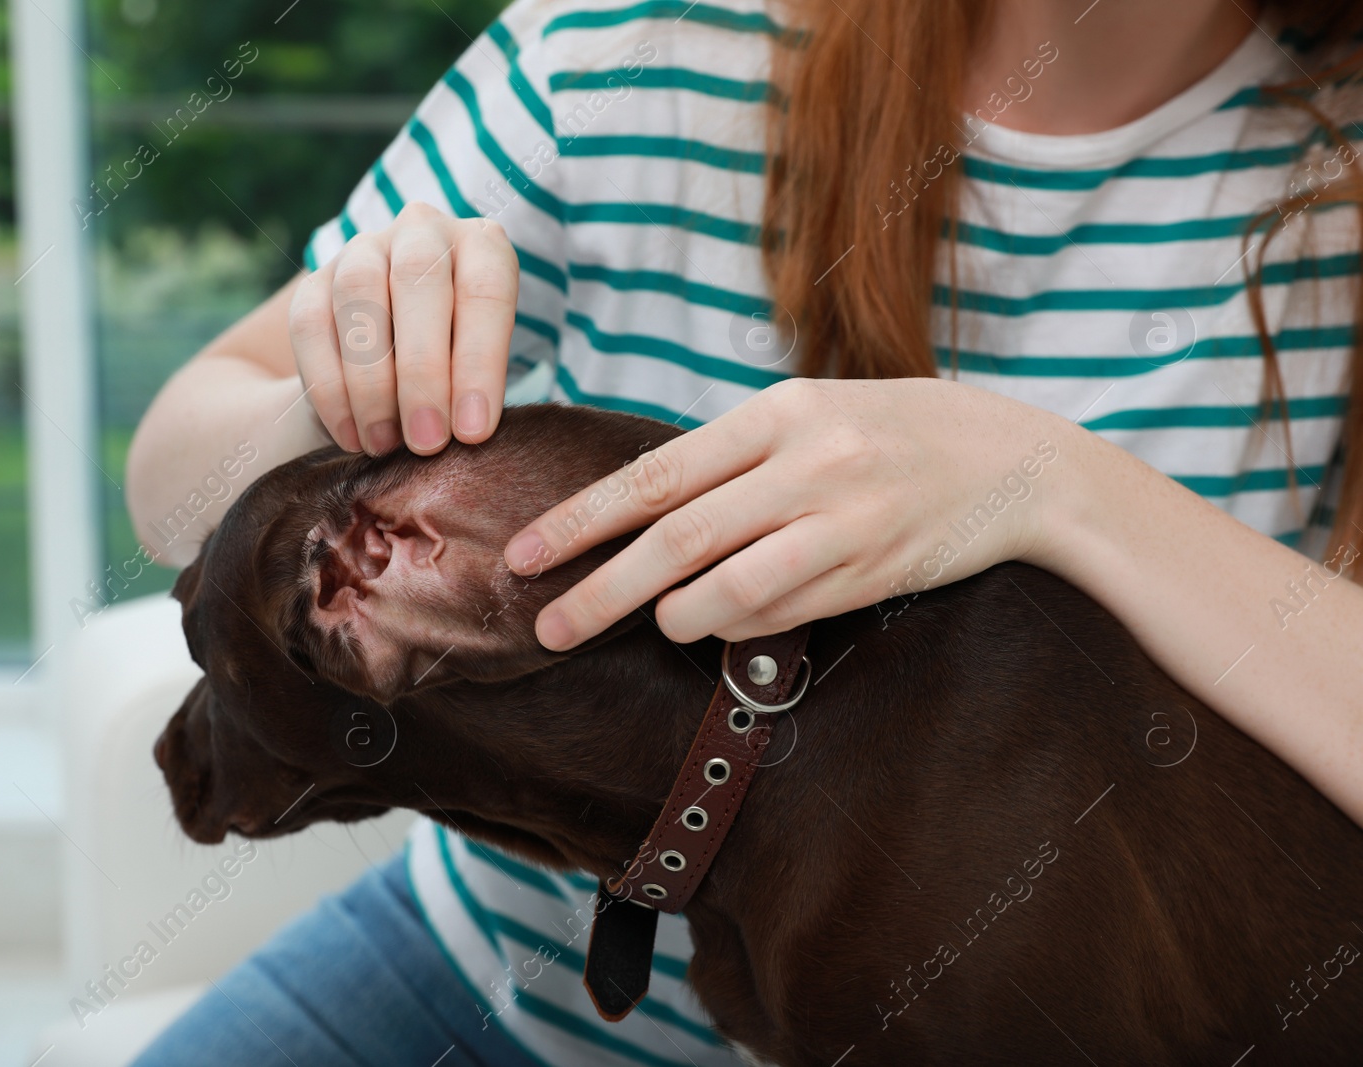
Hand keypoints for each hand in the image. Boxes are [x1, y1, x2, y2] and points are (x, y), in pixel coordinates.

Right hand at [288, 202, 517, 455]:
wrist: (401, 348)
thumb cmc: (461, 363)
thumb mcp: (486, 366)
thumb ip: (478, 388)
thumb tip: (465, 434)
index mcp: (481, 245)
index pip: (486, 290)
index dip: (480, 363)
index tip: (473, 432)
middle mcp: (422, 233)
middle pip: (418, 280)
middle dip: (422, 372)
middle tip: (426, 442)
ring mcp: (364, 250)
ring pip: (358, 294)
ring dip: (371, 381)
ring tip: (384, 444)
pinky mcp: (314, 280)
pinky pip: (310, 324)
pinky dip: (328, 386)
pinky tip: (350, 435)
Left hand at [502, 378, 1073, 649]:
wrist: (1012, 459)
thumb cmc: (891, 434)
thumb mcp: (810, 415)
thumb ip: (732, 458)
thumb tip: (640, 513)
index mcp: (778, 411)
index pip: (657, 472)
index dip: (582, 519)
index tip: (525, 553)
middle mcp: (806, 460)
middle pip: (677, 537)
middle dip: (600, 589)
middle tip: (547, 627)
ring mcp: (843, 517)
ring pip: (727, 586)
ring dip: (676, 614)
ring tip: (658, 621)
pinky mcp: (872, 568)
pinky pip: (780, 611)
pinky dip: (737, 625)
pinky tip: (727, 620)